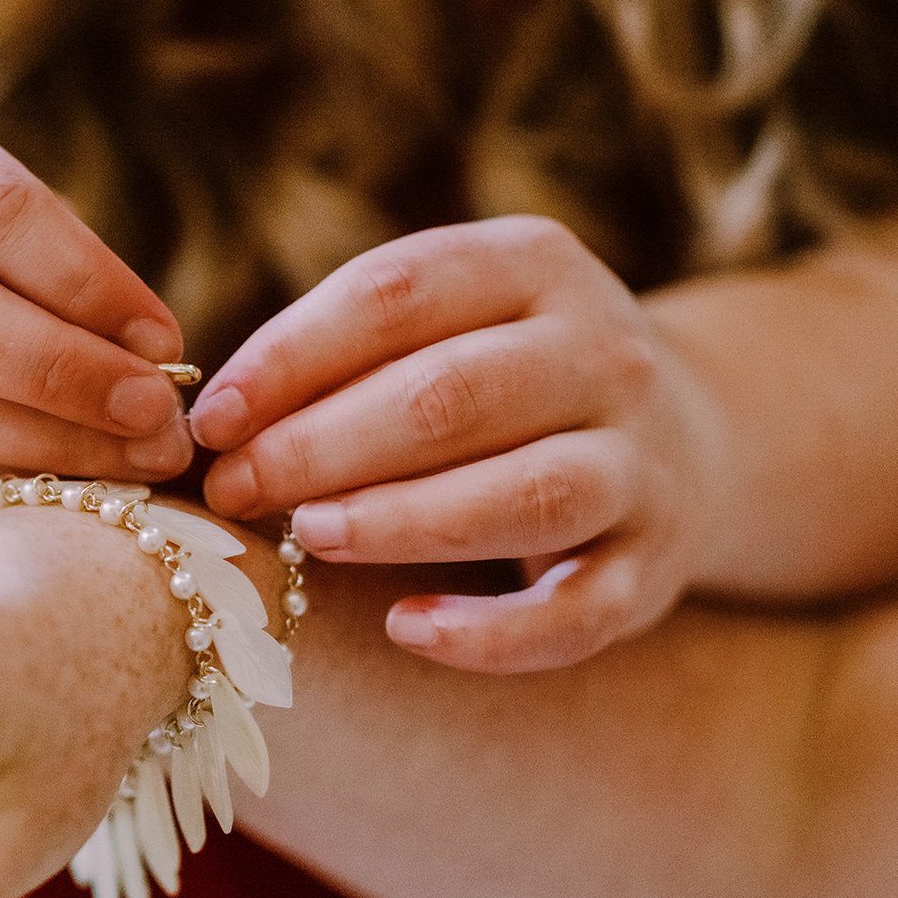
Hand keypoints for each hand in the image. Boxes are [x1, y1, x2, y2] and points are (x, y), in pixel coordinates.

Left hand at [192, 216, 726, 674]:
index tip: (212, 418)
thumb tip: (213, 425)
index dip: (292, 356)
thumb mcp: (450, 327)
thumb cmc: (506, 384)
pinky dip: (491, 632)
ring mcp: (641, 460)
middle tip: (236, 490)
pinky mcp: (656, 564)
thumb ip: (350, 355)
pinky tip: (408, 629)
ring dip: (401, 520)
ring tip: (309, 539)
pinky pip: (577, 611)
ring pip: (527, 493)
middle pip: (453, 394)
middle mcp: (604, 352)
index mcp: (536, 265)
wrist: (685, 440)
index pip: (397, 292)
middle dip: (324, 446)